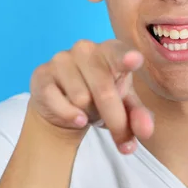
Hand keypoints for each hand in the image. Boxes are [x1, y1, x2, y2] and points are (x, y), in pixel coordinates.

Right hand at [28, 39, 153, 153]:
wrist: (63, 106)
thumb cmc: (101, 99)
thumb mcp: (125, 107)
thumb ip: (138, 116)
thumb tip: (145, 131)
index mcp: (111, 50)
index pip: (120, 52)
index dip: (127, 57)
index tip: (134, 60)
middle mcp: (86, 49)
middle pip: (104, 91)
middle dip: (116, 121)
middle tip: (121, 138)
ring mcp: (61, 59)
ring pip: (81, 99)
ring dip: (90, 115)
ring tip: (89, 111)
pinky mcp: (41, 74)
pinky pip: (57, 103)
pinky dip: (69, 116)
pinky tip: (75, 117)